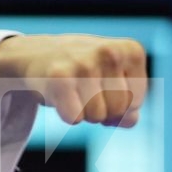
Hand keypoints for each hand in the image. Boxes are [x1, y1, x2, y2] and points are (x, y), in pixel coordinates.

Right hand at [0, 33, 146, 126]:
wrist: (36, 53)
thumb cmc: (82, 69)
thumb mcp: (113, 78)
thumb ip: (130, 103)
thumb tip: (130, 121)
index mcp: (131, 51)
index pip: (135, 102)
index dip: (118, 104)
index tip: (102, 86)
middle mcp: (110, 53)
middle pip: (118, 111)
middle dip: (102, 110)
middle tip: (85, 89)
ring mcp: (85, 64)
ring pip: (97, 116)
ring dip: (83, 112)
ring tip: (72, 89)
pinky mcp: (60, 78)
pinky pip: (75, 118)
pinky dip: (66, 114)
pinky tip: (60, 95)